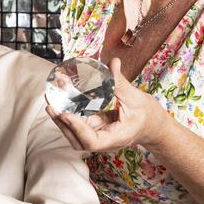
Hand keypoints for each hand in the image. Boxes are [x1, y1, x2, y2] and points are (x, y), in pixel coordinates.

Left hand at [46, 57, 169, 152]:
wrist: (153, 125)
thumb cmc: (147, 114)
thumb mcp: (136, 98)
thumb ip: (121, 82)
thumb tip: (113, 63)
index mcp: (116, 137)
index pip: (92, 141)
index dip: (77, 129)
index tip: (65, 114)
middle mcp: (104, 140)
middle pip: (78, 140)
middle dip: (62, 124)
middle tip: (50, 105)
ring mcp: (98, 135)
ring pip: (75, 133)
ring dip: (61, 119)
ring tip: (51, 100)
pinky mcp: (95, 128)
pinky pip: (78, 123)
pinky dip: (68, 112)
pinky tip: (60, 98)